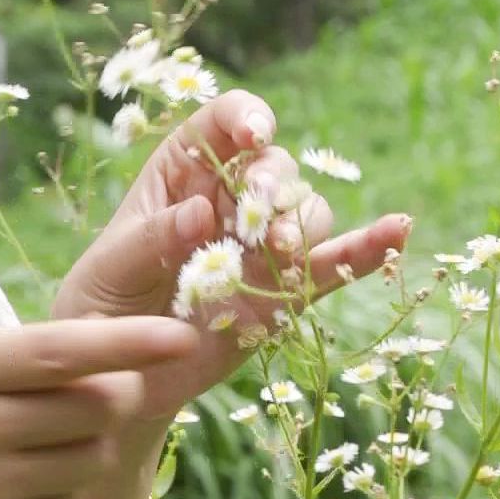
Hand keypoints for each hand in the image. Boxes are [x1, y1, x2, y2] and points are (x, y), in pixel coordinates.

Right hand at [0, 316, 200, 498]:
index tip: (181, 337)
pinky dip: (61, 489)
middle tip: (100, 390)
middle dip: (116, 395)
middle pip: (97, 408)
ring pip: (92, 460)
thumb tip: (102, 350)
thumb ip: (9, 355)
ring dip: (90, 444)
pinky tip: (22, 478)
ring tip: (48, 437)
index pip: (62, 352)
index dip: (128, 344)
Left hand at [54, 90, 411, 418]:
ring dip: (299, 225)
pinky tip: (399, 230)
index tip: (254, 136)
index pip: (224, 123)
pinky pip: (334, 264)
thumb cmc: (100, 307)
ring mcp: (263, 246)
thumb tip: (199, 215)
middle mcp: (231, 199)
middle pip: (276, 166)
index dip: (246, 119)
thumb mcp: (108, 270)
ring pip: (307, 211)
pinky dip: (367, 249)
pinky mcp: (287, 292)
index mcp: (182, 173)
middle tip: (258, 221)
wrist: (116, 379)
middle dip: (274, 183)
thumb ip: (151, 240)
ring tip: (275, 255)